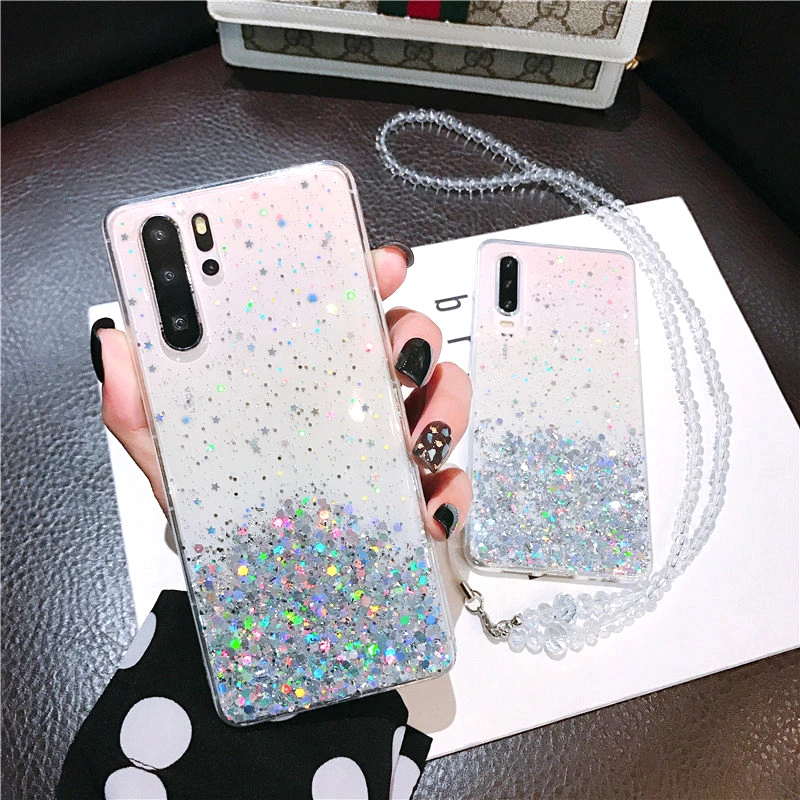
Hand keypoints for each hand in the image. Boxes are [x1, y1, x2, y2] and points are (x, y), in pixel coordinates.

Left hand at [92, 245, 471, 540]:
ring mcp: (392, 449)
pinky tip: (429, 504)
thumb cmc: (227, 520)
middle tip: (397, 358)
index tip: (382, 263)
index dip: (369, 275)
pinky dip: (454, 486)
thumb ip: (142, 410)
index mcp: (306, 380)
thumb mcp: (178, 462)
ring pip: (445, 399)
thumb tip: (114, 347)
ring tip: (416, 438)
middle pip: (408, 342)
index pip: (343, 308)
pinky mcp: (418, 498)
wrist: (263, 600)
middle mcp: (356, 405)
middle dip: (417, 336)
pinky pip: (454, 479)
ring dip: (445, 408)